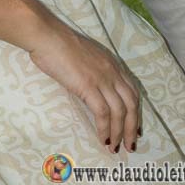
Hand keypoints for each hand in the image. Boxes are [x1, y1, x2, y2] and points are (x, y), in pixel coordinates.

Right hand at [30, 23, 140, 152]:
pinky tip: (102, 139)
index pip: (132, 91)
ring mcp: (101, 79)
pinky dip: (105, 129)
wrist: (47, 36)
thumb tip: (91, 89)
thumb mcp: (85, 56)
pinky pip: (102, 113)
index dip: (136, 112)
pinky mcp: (88, 86)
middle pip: (131, 104)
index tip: (135, 129)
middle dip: (132, 127)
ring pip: (120, 111)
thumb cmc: (58, 44)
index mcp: (111, 64)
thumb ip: (93, 71)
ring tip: (115, 147)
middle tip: (130, 145)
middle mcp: (111, 71)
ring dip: (119, 132)